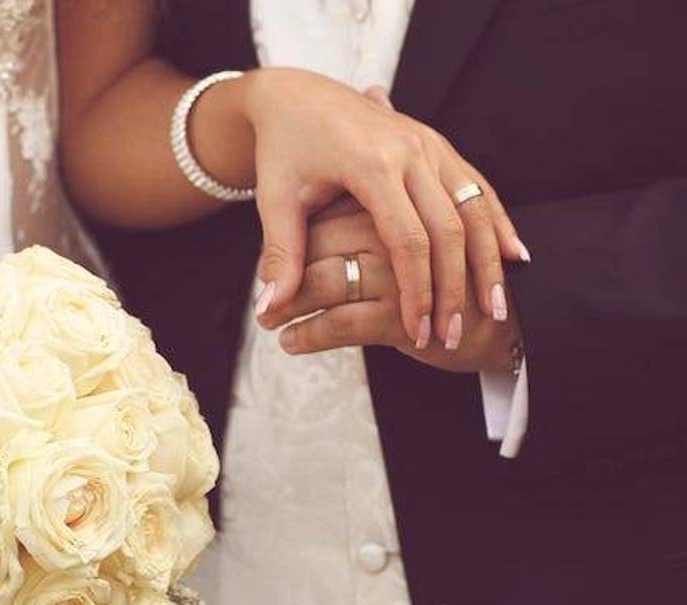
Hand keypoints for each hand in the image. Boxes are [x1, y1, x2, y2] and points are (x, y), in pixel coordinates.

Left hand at [238, 69, 528, 348]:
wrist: (295, 94)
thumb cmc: (283, 151)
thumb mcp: (275, 200)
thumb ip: (280, 254)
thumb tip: (269, 308)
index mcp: (371, 164)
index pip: (406, 239)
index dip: (417, 290)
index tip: (419, 332)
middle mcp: (410, 151)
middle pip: (448, 229)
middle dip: (457, 286)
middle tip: (455, 333)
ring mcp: (430, 145)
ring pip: (473, 210)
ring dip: (486, 262)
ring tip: (494, 309)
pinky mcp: (439, 144)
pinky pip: (479, 188)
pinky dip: (497, 225)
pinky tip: (513, 259)